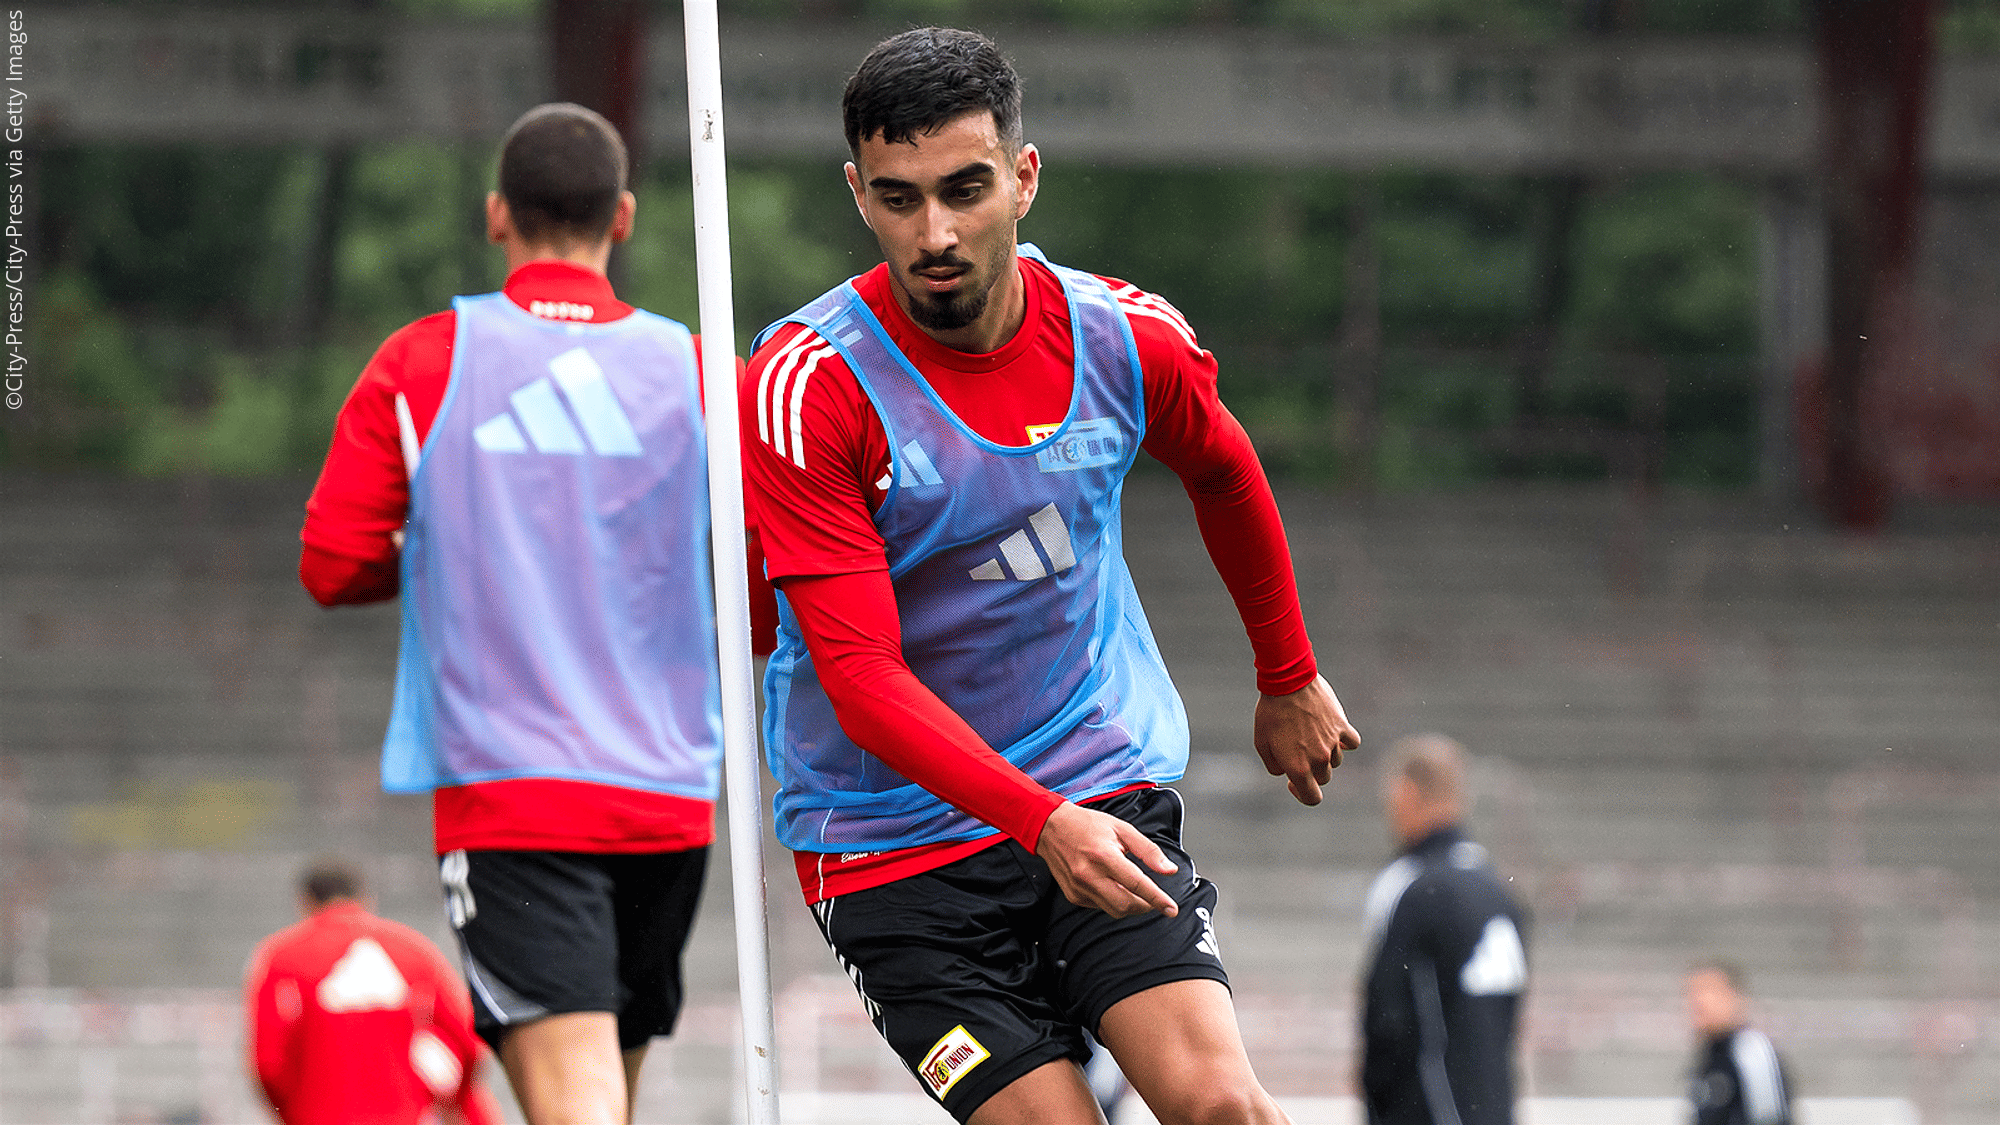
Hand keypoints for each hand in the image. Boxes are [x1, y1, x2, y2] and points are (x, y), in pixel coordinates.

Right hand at [1033, 801, 1180, 918]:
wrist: (1051, 828)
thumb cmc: (1087, 825)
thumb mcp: (1122, 829)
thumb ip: (1148, 851)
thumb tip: (1169, 870)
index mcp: (1103, 855)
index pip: (1137, 884)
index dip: (1157, 899)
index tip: (1171, 909)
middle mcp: (1089, 874)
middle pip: (1125, 905)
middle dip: (1145, 906)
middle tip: (1154, 899)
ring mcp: (1079, 887)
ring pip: (1113, 910)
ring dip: (1130, 906)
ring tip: (1133, 890)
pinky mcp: (1073, 895)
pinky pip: (1100, 906)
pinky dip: (1112, 901)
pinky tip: (1112, 885)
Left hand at [1253, 674, 1359, 805]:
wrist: (1288, 682)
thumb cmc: (1271, 712)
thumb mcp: (1261, 743)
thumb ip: (1275, 766)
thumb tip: (1286, 772)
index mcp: (1299, 767)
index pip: (1312, 798)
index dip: (1302, 794)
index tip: (1293, 783)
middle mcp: (1319, 759)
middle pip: (1324, 778)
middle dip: (1312, 771)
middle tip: (1298, 754)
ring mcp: (1333, 743)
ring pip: (1336, 761)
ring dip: (1326, 755)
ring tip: (1310, 736)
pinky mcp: (1342, 726)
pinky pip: (1352, 742)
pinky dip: (1345, 741)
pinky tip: (1333, 733)